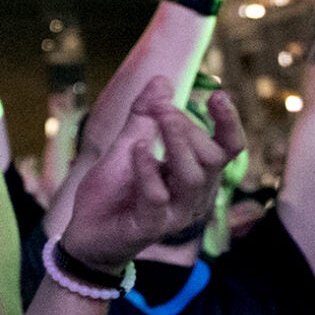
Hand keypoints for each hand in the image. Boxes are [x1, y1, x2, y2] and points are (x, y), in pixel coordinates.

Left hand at [61, 80, 245, 268]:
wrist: (86, 234)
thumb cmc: (113, 193)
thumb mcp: (126, 146)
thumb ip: (144, 117)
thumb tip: (162, 80)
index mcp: (194, 176)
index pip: (226, 150)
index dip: (228, 124)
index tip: (217, 95)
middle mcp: (193, 196)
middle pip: (211, 158)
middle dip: (188, 126)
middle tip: (161, 108)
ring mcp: (174, 214)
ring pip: (192, 176)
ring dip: (177, 140)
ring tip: (160, 116)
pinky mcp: (151, 227)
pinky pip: (158, 196)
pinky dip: (148, 168)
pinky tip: (136, 148)